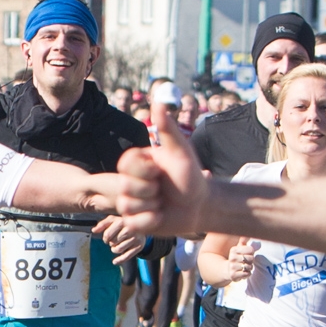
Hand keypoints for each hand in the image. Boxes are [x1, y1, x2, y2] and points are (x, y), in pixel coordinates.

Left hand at [94, 215, 146, 264]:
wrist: (142, 224)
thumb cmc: (124, 223)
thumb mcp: (113, 220)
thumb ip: (102, 224)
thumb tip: (93, 230)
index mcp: (122, 221)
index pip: (107, 235)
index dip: (105, 238)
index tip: (107, 238)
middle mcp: (130, 229)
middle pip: (112, 242)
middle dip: (111, 243)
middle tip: (114, 240)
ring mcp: (135, 238)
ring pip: (118, 249)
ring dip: (114, 249)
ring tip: (117, 245)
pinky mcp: (139, 246)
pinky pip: (127, 256)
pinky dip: (120, 260)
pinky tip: (115, 262)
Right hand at [111, 107, 209, 238]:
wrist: (200, 205)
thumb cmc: (191, 176)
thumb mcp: (181, 152)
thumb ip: (167, 130)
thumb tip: (158, 103)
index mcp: (138, 163)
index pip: (125, 164)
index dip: (143, 170)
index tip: (159, 171)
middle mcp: (130, 181)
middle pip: (124, 186)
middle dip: (150, 189)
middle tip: (163, 188)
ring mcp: (131, 202)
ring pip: (127, 205)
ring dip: (151, 206)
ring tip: (163, 203)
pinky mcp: (134, 221)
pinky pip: (133, 223)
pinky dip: (151, 221)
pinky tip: (161, 216)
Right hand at [227, 241, 256, 281]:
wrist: (227, 270)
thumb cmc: (237, 257)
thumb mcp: (239, 248)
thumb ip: (244, 240)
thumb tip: (248, 234)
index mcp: (233, 250)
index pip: (251, 249)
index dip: (252, 252)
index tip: (247, 254)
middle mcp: (232, 258)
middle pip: (251, 258)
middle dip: (251, 261)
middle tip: (246, 261)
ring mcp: (232, 267)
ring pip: (249, 266)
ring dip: (249, 267)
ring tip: (244, 267)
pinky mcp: (233, 275)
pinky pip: (247, 274)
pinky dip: (248, 273)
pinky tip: (244, 272)